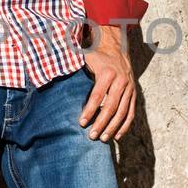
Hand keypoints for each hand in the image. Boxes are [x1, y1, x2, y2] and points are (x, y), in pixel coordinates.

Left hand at [79, 24, 136, 141]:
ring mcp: (129, 88)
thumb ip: (74, 67)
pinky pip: (131, 112)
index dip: (89, 110)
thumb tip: (53, 74)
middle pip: (111, 106)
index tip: (81, 122)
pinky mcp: (134, 94)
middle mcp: (121, 81)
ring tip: (103, 138)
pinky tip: (117, 136)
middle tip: (92, 136)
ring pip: (122, 112)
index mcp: (107, 73)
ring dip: (113, 127)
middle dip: (101, 123)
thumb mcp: (85, 58)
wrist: (117, 48)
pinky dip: (125, 125)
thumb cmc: (96, 56)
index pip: (97, 96)